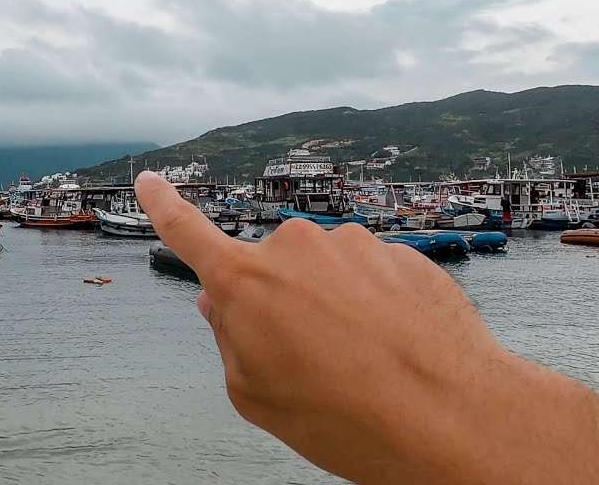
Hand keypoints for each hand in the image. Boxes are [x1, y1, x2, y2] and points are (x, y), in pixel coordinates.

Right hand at [135, 170, 513, 482]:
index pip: (188, 233)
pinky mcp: (401, 254)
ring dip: (334, 308)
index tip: (149, 180)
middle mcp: (295, 248)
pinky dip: (377, 310)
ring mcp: (353, 246)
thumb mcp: (256, 395)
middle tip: (308, 360)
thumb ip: (229, 340)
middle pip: (271, 272)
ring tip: (361, 363)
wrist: (449, 417)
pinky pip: (373, 278)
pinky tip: (395, 350)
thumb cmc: (343, 417)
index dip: (164, 206)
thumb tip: (222, 305)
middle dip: (280, 306)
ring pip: (325, 276)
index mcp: (245, 283)